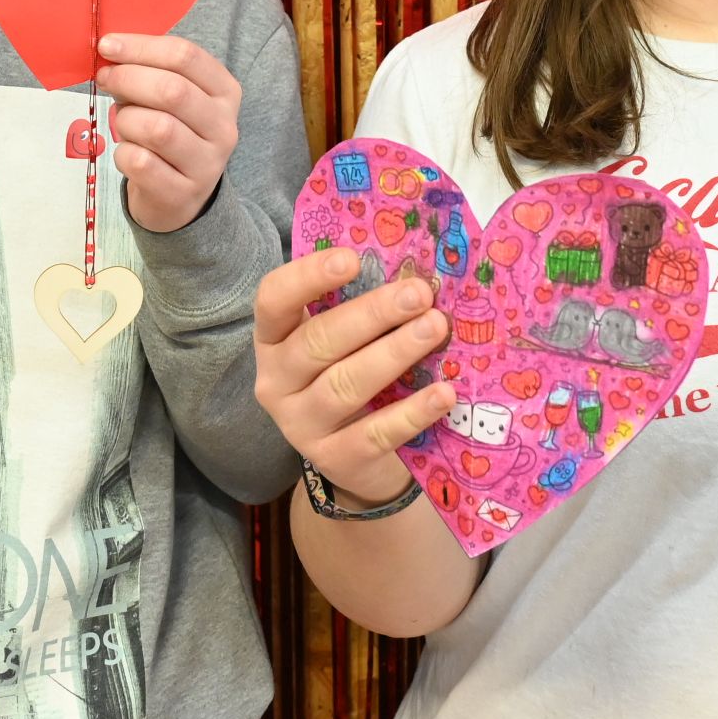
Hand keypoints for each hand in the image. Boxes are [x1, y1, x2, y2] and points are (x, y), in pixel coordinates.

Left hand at [96, 32, 240, 235]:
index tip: (107, 45)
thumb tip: (110, 51)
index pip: (187, 56)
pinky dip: (123, 153)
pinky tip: (127, 153)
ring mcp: (207, 165)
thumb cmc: (170, 134)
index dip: (141, 47)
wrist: (178, 199)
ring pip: (157, 129)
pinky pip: (141, 163)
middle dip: (128, 78)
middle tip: (104, 78)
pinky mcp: (183, 194)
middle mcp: (224, 127)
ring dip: (126, 119)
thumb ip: (148, 73)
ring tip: (123, 122)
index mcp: (225, 92)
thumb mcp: (170, 99)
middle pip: (173, 90)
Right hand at [252, 249, 456, 500]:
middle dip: (371, 314)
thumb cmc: (350, 375)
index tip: (352, 259)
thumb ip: (360, 308)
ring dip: (394, 353)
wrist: (355, 459)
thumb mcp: (343, 342)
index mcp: (273, 340)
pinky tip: (444, 392)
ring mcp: (300, 425)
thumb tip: (412, 270)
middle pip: (318, 341)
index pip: (273, 301)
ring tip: (435, 328)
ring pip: (345, 385)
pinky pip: (374, 433)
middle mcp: (276, 382)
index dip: (307, 277)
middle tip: (419, 293)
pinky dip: (411, 412)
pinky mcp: (335, 459)